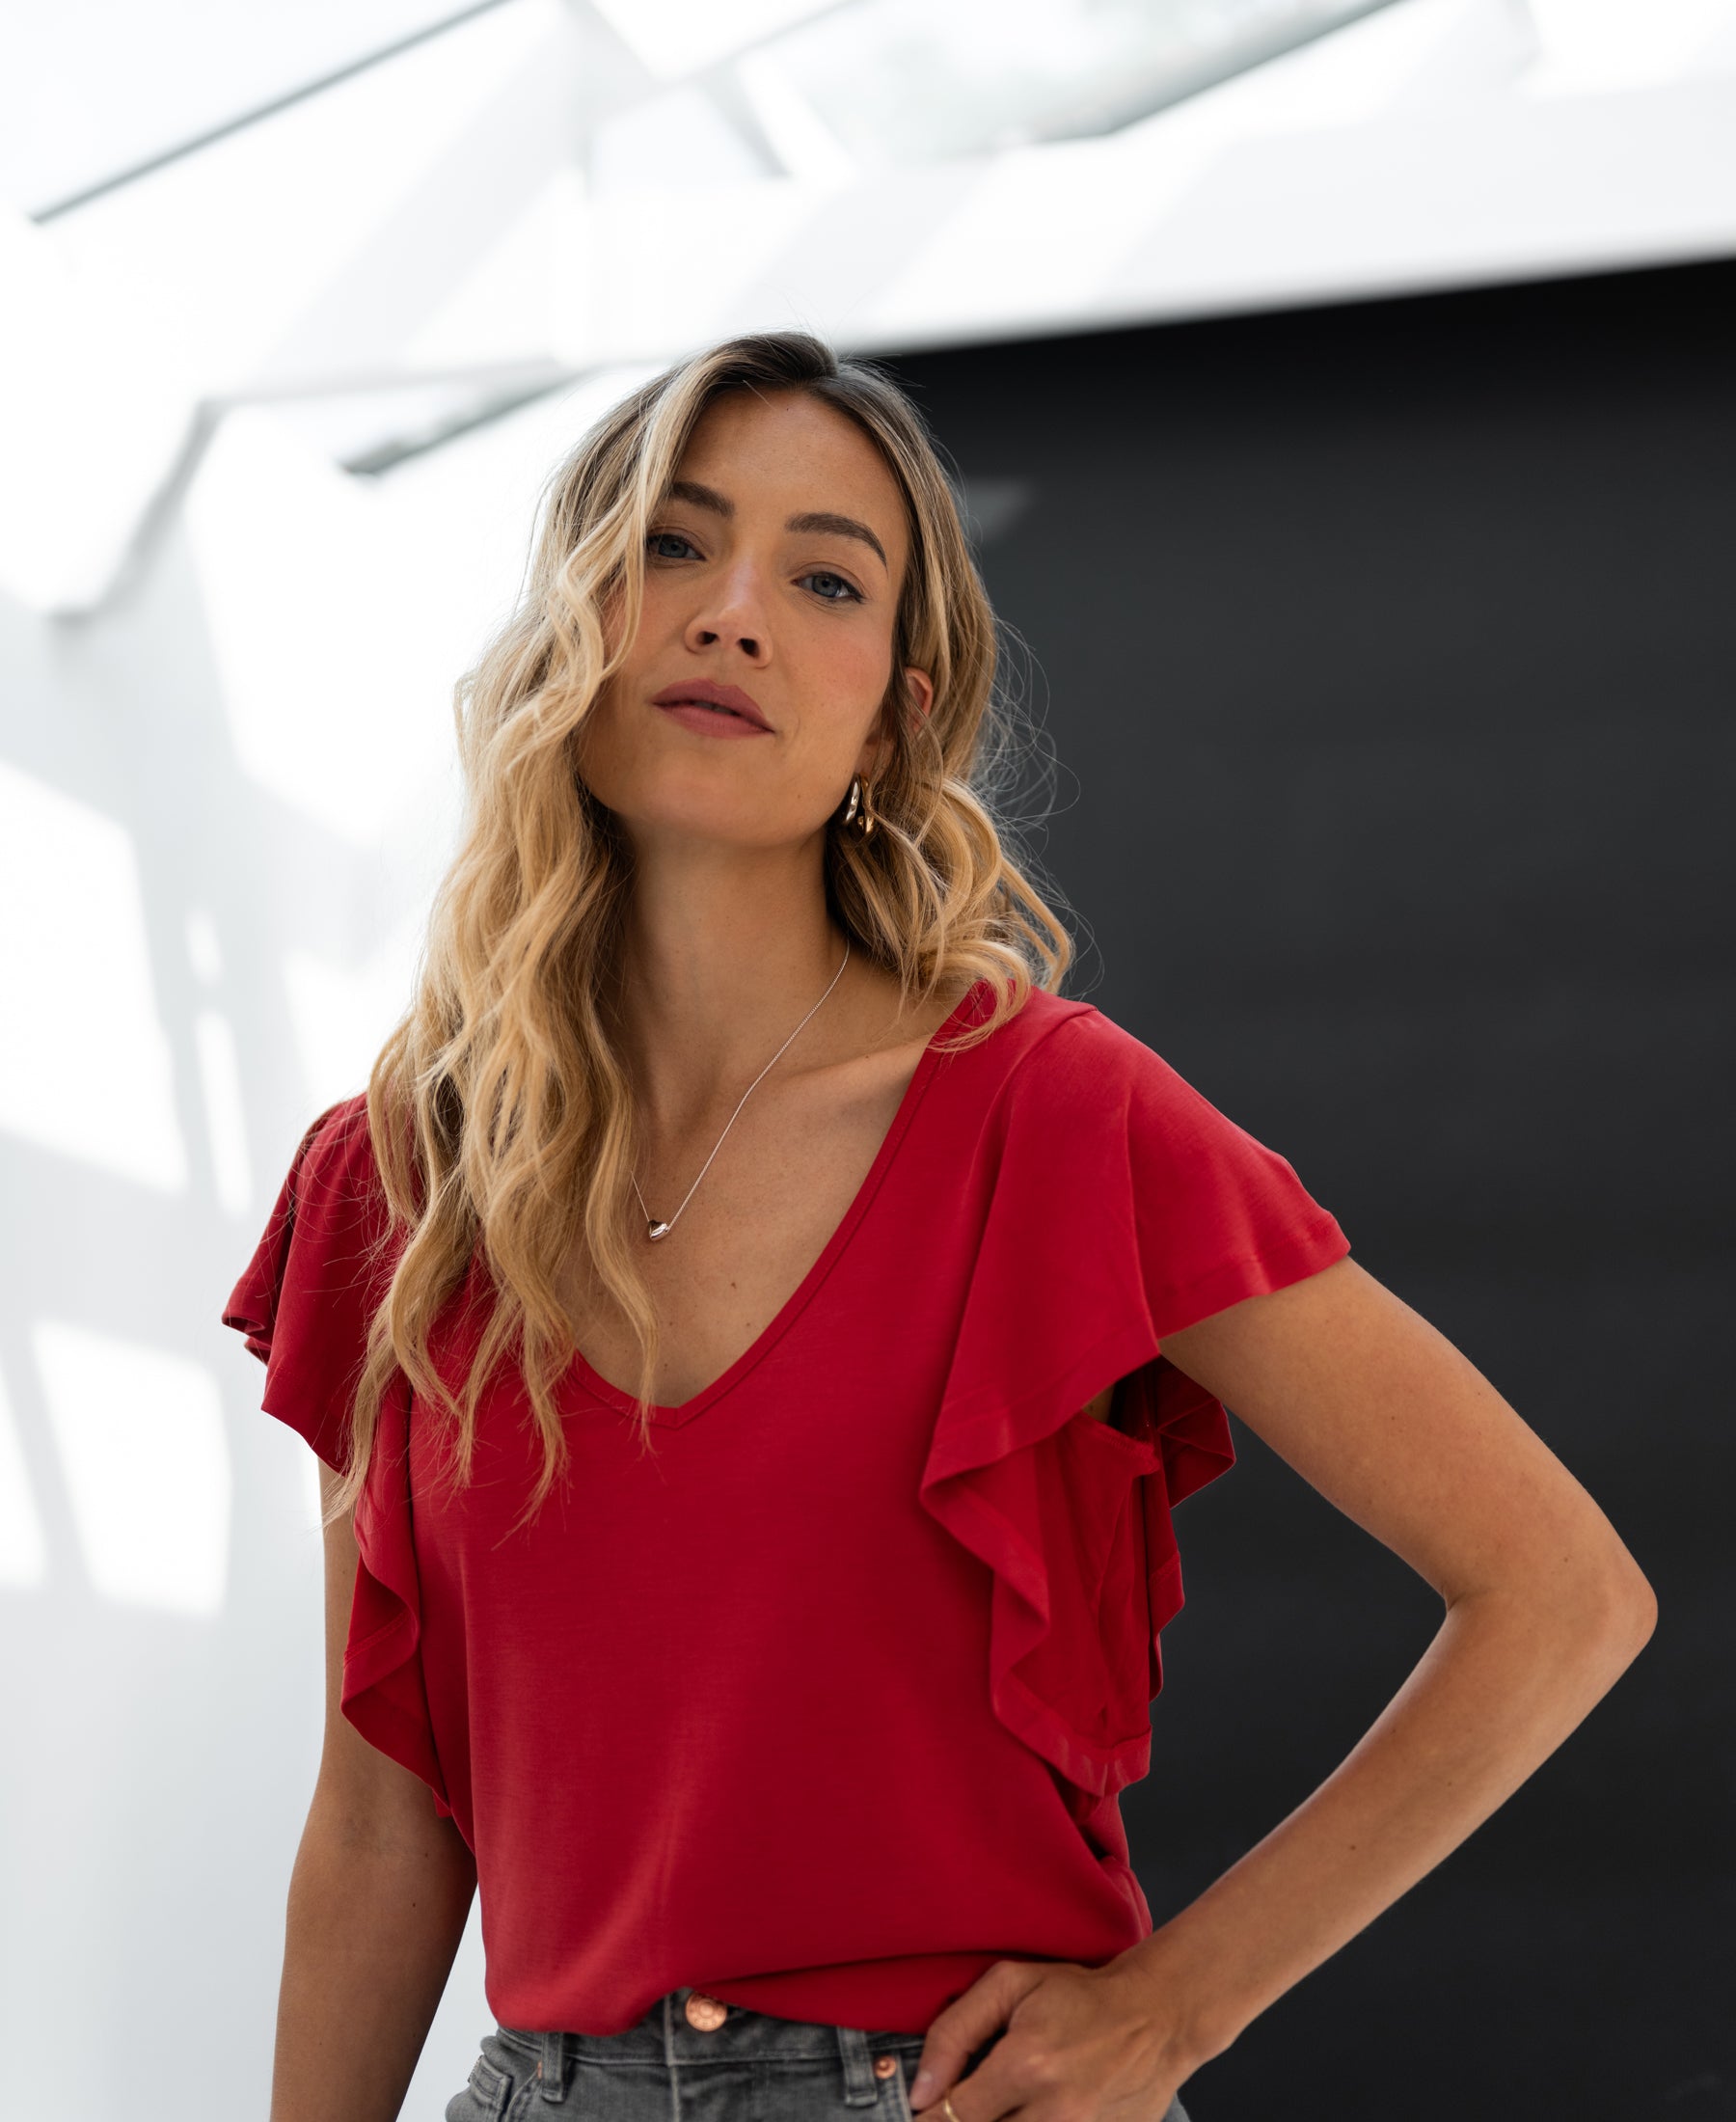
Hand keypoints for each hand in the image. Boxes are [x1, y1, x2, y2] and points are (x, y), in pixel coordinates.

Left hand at [907, 1956, 1193, 2118]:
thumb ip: (954, 2032)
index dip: (931, 2116)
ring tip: (1009, 2104)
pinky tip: (1035, 2110)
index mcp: (1026, 2065)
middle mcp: (1055, 2111)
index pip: (954, 2115)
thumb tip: (920, 2090)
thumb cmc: (1081, 1996)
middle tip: (968, 2104)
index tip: (925, 2110)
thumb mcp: (1011, 1985)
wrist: (1159, 2016)